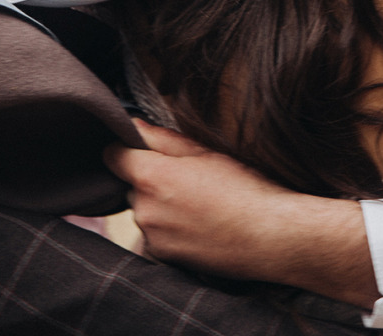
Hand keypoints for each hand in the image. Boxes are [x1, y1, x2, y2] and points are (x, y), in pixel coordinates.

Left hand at [105, 121, 378, 307]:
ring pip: (146, 212)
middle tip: (191, 181)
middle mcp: (144, 209)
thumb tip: (133, 125)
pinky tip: (201, 226)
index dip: (125, 150)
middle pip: (132, 186)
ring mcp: (153, 237)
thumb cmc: (245, 189)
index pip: (112, 156)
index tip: (141, 151)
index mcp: (152, 176)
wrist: (270, 236)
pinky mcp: (164, 258)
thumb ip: (162, 137)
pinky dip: (172, 230)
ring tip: (202, 206)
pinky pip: (158, 236)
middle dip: (152, 181)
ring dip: (162, 207)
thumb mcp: (207, 152)